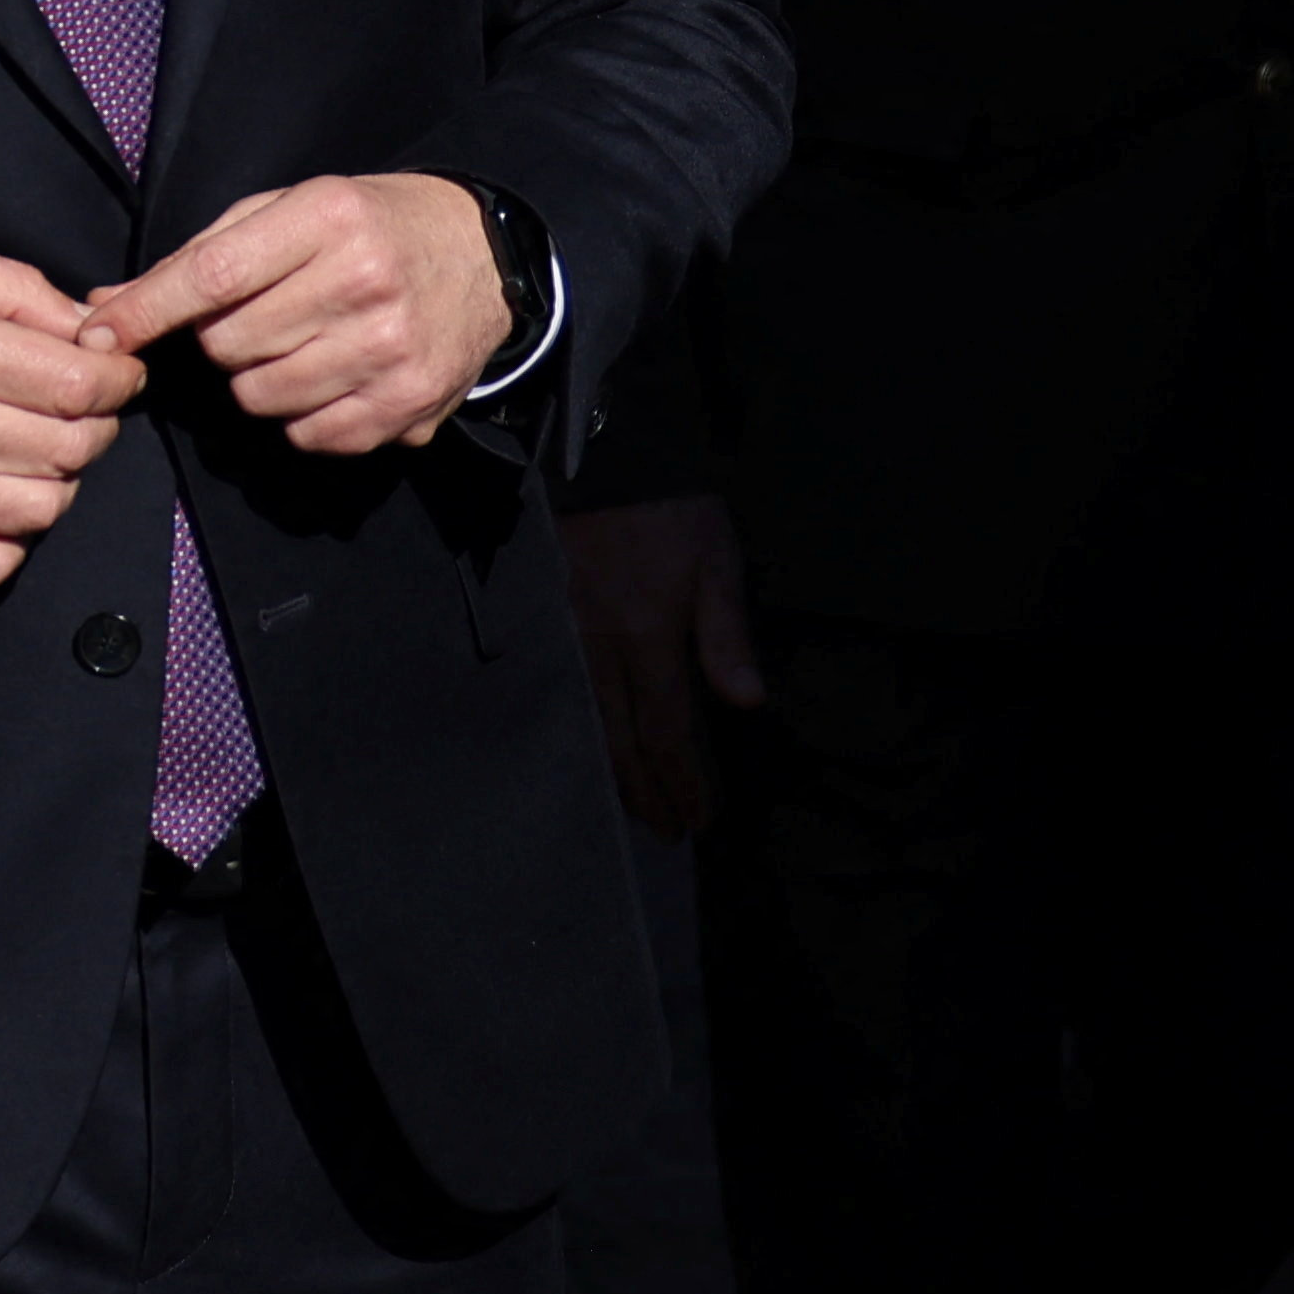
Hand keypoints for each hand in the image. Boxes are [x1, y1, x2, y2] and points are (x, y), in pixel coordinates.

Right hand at [0, 231, 138, 587]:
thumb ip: (7, 284)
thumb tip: (89, 329)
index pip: (77, 382)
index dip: (118, 378)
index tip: (113, 370)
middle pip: (71, 445)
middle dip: (94, 423)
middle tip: (72, 405)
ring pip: (43, 507)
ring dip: (56, 478)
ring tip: (29, 447)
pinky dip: (9, 535)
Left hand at [87, 174, 508, 454]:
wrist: (481, 253)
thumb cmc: (365, 225)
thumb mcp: (288, 209)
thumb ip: (199, 256)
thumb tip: (105, 305)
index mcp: (327, 219)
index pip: (211, 276)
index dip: (145, 311)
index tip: (98, 333)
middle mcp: (365, 283)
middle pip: (229, 345)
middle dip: (221, 339)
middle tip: (259, 316)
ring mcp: (392, 348)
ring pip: (261, 397)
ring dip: (257, 380)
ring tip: (296, 345)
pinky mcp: (411, 402)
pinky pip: (310, 435)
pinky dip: (302, 416)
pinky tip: (330, 377)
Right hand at [560, 495, 759, 840]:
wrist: (597, 461)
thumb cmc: (667, 511)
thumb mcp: (715, 561)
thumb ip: (727, 634)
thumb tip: (746, 702)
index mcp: (648, 636)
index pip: (667, 730)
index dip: (684, 780)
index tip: (700, 817)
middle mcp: (602, 649)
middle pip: (623, 741)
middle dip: (649, 792)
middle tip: (669, 832)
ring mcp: (568, 640)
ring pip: (589, 725)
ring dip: (614, 774)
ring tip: (634, 808)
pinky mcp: (548, 626)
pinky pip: (565, 697)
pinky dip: (582, 736)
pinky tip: (589, 754)